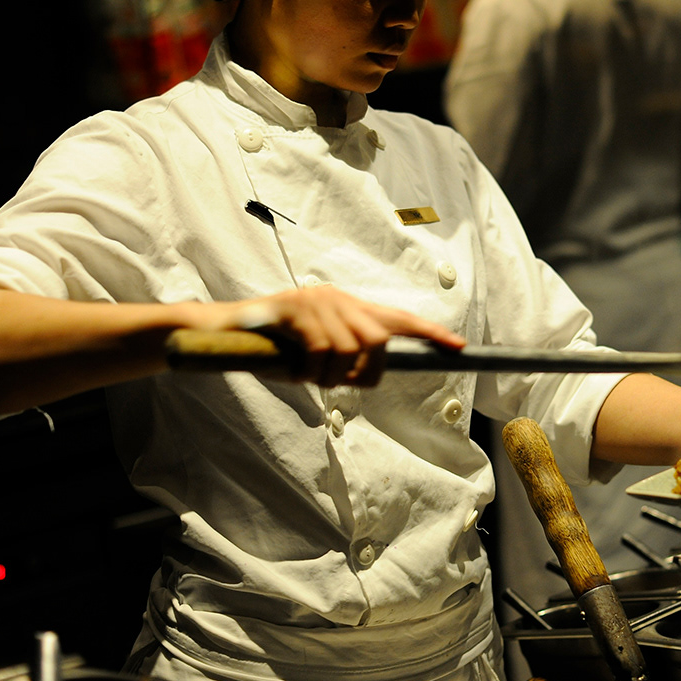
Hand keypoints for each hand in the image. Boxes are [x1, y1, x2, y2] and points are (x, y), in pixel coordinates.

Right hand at [195, 287, 466, 387]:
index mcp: (345, 306)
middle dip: (365, 372)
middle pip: (379, 340)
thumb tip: (368, 373)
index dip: (430, 333)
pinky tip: (295, 369)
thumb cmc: (269, 349)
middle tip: (337, 383)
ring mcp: (315, 299)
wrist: (222, 331)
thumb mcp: (312, 356)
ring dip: (331, 376)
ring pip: (350, 349)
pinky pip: (322, 349)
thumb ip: (342, 358)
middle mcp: (336, 297)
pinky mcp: (295, 308)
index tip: (458, 347)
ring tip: (308, 376)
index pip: (397, 319)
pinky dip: (312, 370)